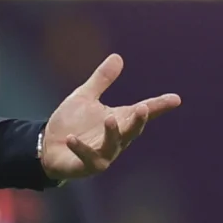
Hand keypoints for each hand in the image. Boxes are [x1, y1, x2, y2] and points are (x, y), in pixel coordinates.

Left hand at [41, 54, 180, 180]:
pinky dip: (80, 148)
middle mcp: (116, 138)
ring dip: (113, 133)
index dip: (159, 106)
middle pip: (132, 130)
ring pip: (113, 145)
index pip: (143, 112)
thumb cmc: (70, 123)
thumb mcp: (84, 97)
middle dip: (138, 120)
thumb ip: (101, 80)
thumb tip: (117, 56)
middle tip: (143, 108)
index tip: (175, 99)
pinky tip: (72, 138)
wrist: (46, 146)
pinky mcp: (87, 166)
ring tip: (110, 118)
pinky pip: (86, 157)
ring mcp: (103, 154)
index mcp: (119, 120)